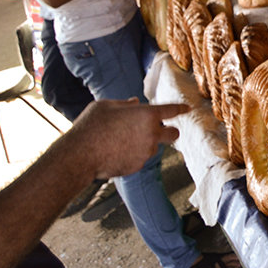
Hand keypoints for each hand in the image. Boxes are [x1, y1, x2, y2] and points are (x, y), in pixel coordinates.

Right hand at [68, 99, 189, 179]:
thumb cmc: (90, 126)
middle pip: (174, 133)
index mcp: (147, 115)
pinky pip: (140, 158)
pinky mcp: (137, 165)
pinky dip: (133, 155)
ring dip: (145, 143)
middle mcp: (152, 134)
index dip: (181, 108)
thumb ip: (124, 104)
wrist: (79, 155)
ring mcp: (146, 152)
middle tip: (160, 130)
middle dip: (170, 131)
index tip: (187, 108)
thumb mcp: (105, 106)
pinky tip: (115, 152)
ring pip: (154, 147)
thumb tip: (134, 102)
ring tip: (121, 141)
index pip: (171, 110)